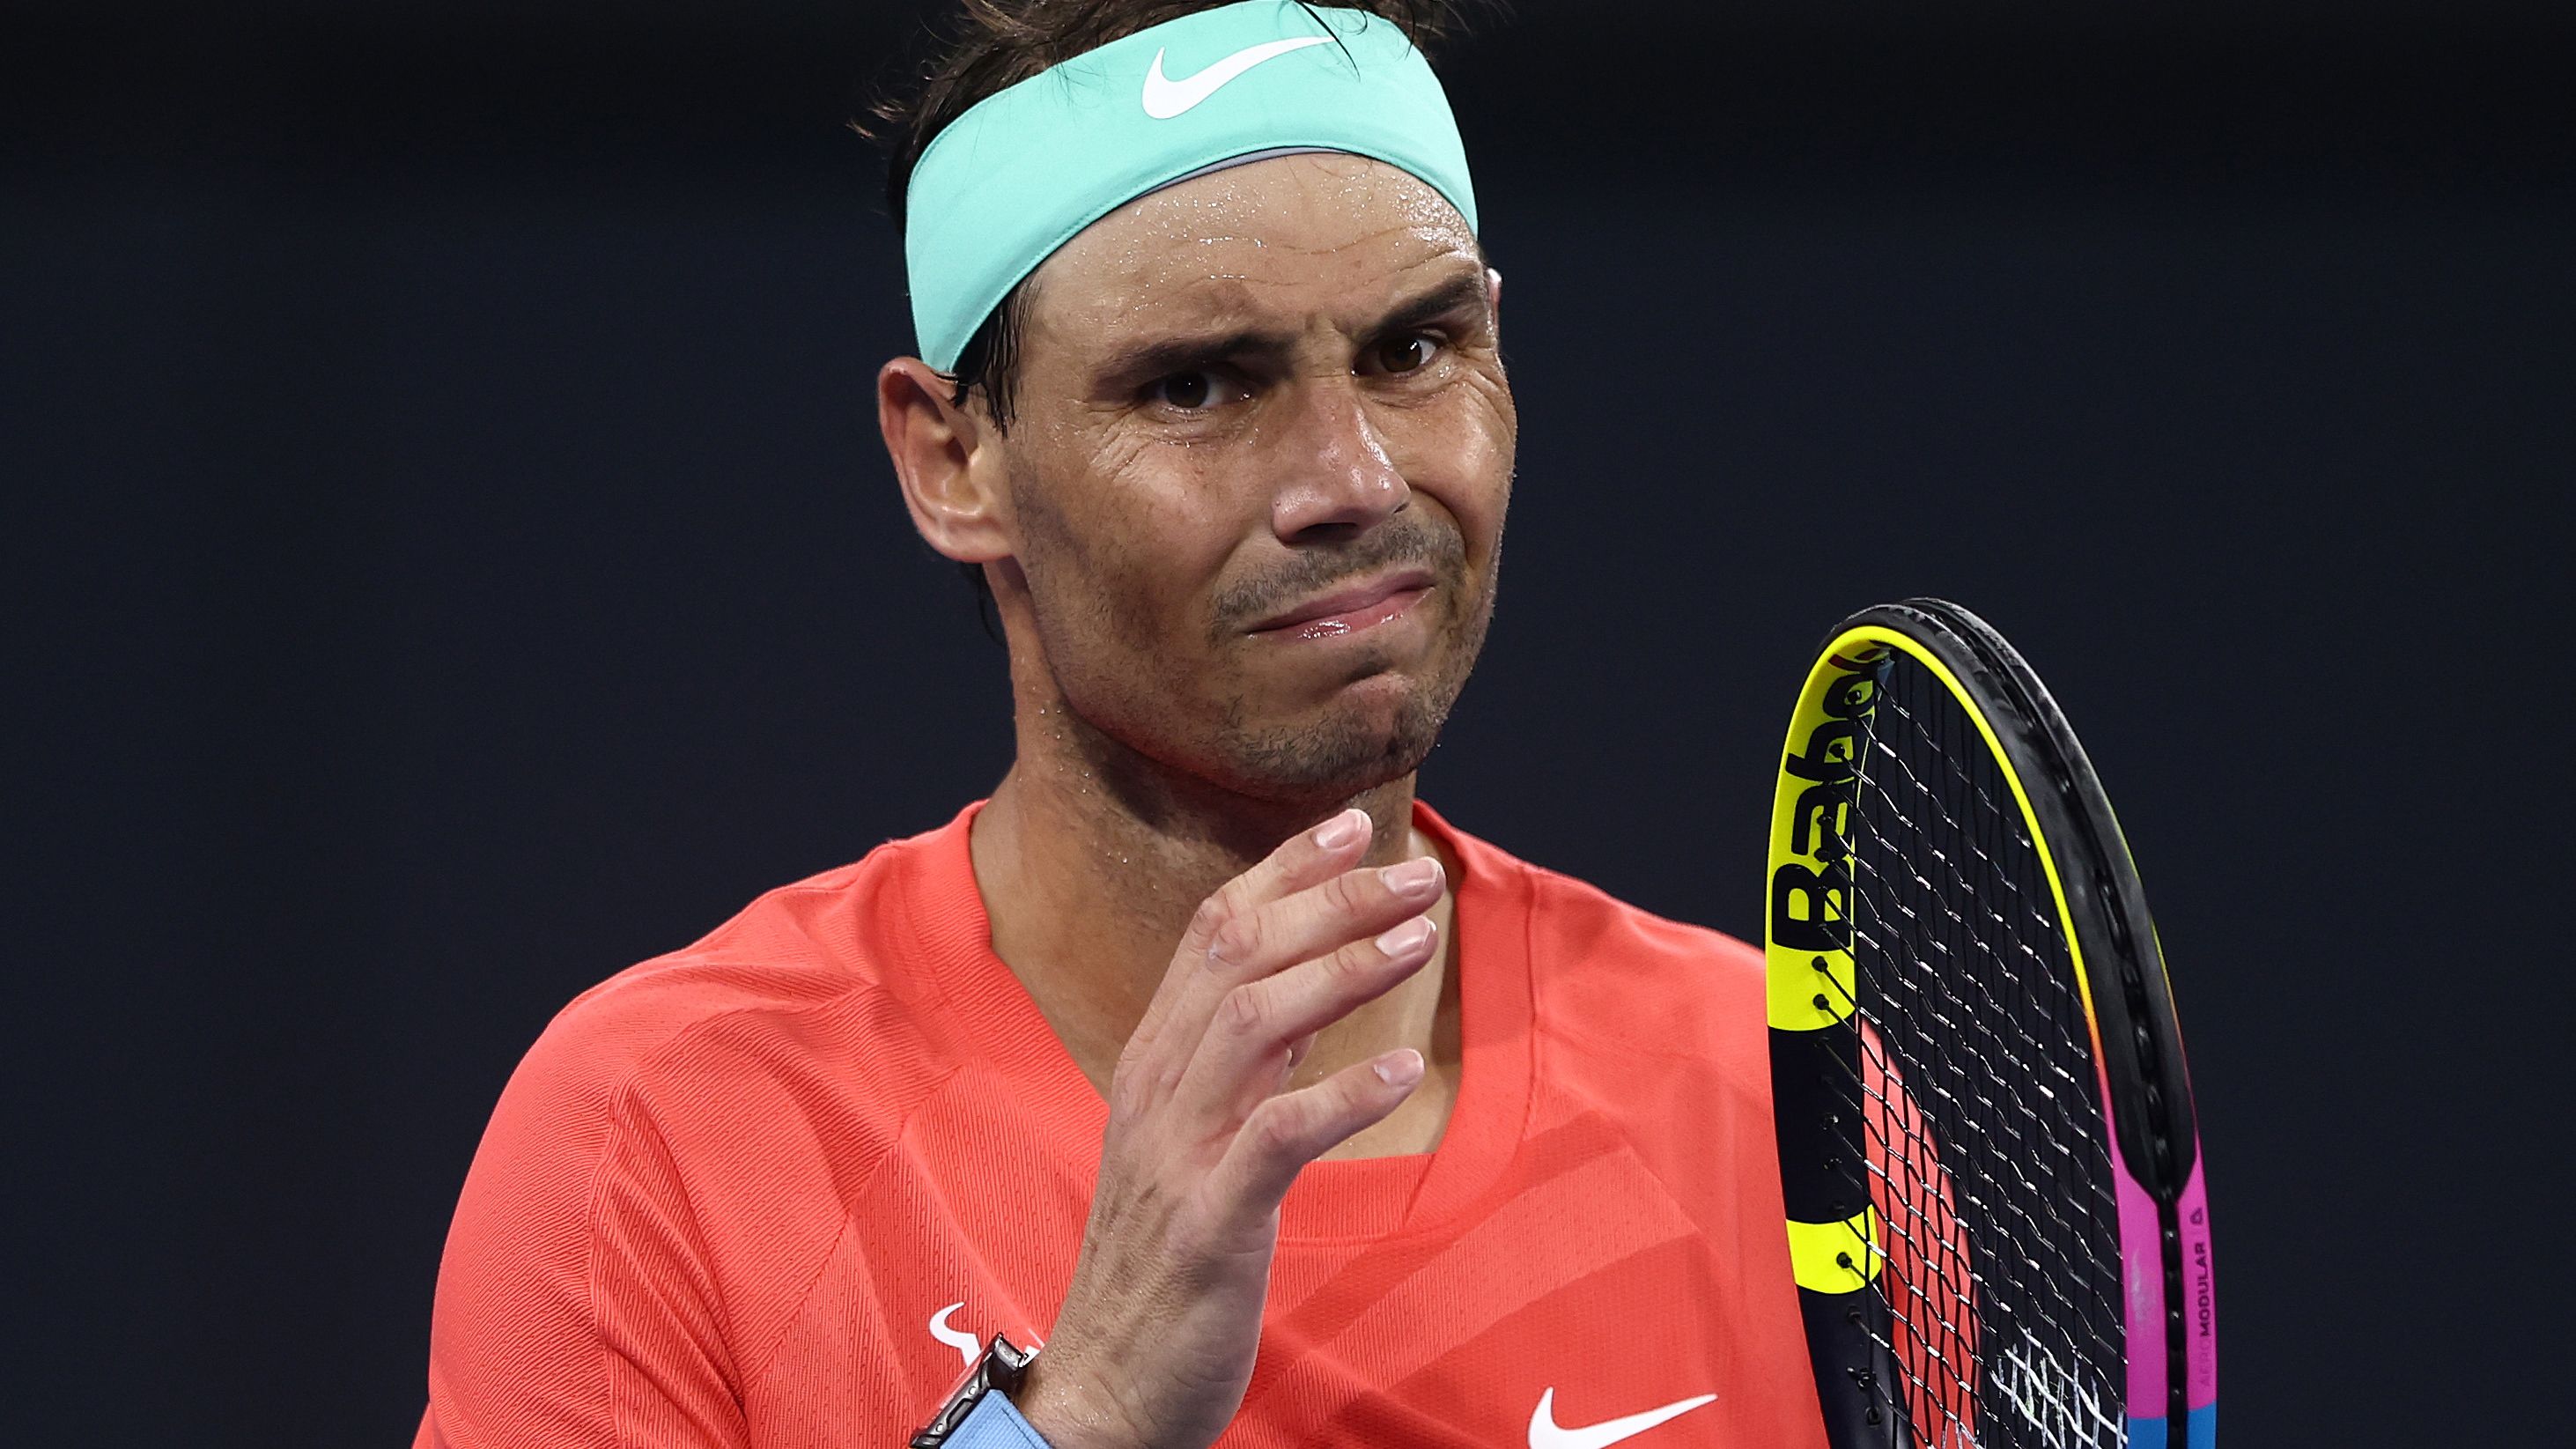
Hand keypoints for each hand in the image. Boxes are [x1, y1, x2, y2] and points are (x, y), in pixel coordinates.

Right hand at [1011, 808, 1442, 1448]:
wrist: (1107, 1385)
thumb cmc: (1163, 1257)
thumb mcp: (1191, 1136)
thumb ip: (1239, 1060)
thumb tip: (1305, 983)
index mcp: (1154, 1061)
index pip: (1214, 932)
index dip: (1284, 870)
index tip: (1353, 823)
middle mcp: (1157, 1088)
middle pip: (1237, 954)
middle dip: (1331, 900)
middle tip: (1416, 871)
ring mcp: (1178, 1151)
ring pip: (1252, 1022)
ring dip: (1342, 970)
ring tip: (1420, 939)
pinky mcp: (1209, 1220)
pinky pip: (1277, 1137)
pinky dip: (1341, 1096)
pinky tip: (1401, 1071)